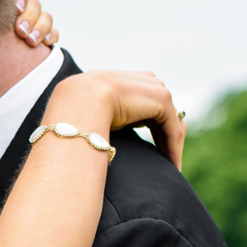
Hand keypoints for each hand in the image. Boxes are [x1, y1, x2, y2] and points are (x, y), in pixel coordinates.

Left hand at [14, 0, 57, 47]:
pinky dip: (50, 36)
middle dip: (29, 17)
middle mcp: (24, 6)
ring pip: (45, 17)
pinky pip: (53, 32)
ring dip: (40, 28)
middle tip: (21, 31)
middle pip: (34, 4)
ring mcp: (35, 21)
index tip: (17, 8)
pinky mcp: (43, 36)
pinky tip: (45, 43)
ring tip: (30, 41)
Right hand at [50, 70, 184, 169]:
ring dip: (171, 143)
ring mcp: (152, 86)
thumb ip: (101, 118)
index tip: (151, 149)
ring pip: (170, 119)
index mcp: (120, 80)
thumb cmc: (73, 115)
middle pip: (162, 108)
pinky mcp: (161, 98)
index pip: (144, 100)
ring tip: (171, 167)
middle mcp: (139, 79)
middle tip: (167, 160)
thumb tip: (100, 138)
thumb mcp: (89, 114)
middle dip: (165, 134)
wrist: (78, 103)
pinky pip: (173, 127)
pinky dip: (174, 147)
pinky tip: (173, 166)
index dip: (150, 124)